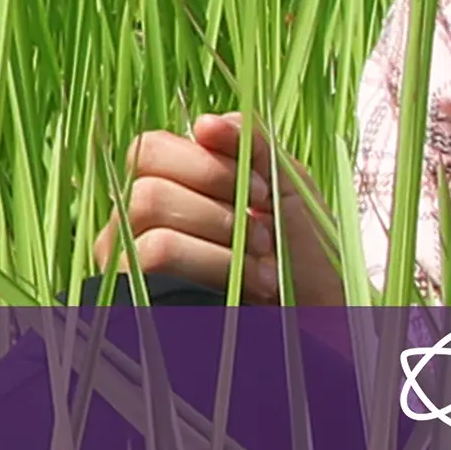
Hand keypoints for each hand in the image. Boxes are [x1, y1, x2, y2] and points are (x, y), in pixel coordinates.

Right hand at [100, 113, 350, 305]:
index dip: (207, 161)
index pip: (152, 148)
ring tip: (264, 261)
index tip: (262, 191)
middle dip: (219, 196)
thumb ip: (253, 148)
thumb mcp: (290, 192)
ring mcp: (127, 259)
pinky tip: (252, 286)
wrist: (323, 327)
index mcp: (173, 188)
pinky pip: (151, 252)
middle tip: (266, 231)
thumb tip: (207, 122)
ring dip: (222, 231)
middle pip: (148, 174)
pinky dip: (213, 261)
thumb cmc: (306, 263)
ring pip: (147, 204)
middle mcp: (139, 221)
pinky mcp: (132, 294)